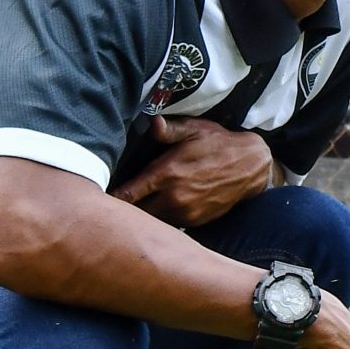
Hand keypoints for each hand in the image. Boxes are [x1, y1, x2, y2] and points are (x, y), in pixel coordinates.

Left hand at [113, 117, 274, 227]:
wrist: (252, 167)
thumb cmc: (219, 144)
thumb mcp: (195, 130)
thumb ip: (168, 129)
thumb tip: (152, 123)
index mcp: (166, 173)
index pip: (126, 195)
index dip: (108, 199)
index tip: (97, 197)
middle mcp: (174, 197)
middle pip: (134, 214)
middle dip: (122, 212)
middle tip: (109, 207)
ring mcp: (186, 212)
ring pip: (151, 222)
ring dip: (142, 217)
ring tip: (131, 211)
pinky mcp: (196, 221)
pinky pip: (170, 225)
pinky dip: (161, 221)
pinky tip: (158, 211)